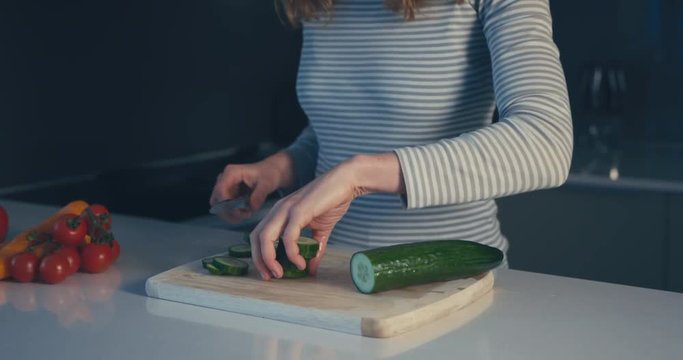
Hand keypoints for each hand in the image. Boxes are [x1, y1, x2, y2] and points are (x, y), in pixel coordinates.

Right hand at [210, 152, 293, 223]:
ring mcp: (225, 187)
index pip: (220, 191)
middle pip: (216, 200)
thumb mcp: (267, 183)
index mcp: (231, 173)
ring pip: (219, 206)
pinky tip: (246, 212)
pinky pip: (225, 208)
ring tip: (247, 213)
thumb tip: (251, 207)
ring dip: (231, 214)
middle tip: (245, 215)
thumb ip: (259, 195)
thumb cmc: (269, 174)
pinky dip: (234, 213)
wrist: (271, 172)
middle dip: (229, 212)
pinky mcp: (228, 194)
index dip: (227, 205)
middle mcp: (224, 179)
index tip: (241, 212)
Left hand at [250, 153, 403, 279]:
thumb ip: (314, 248)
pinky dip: (292, 253)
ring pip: (266, 237)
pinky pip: (288, 236)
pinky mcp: (299, 211)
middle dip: (259, 260)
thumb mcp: (321, 229)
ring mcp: (287, 209)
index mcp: (280, 213)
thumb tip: (311, 270)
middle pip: (256, 237)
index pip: (259, 235)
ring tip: (281, 273)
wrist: (346, 181)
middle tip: (270, 276)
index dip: (259, 255)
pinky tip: (301, 263)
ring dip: (270, 259)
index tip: (269, 272)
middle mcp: (278, 210)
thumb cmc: (332, 201)